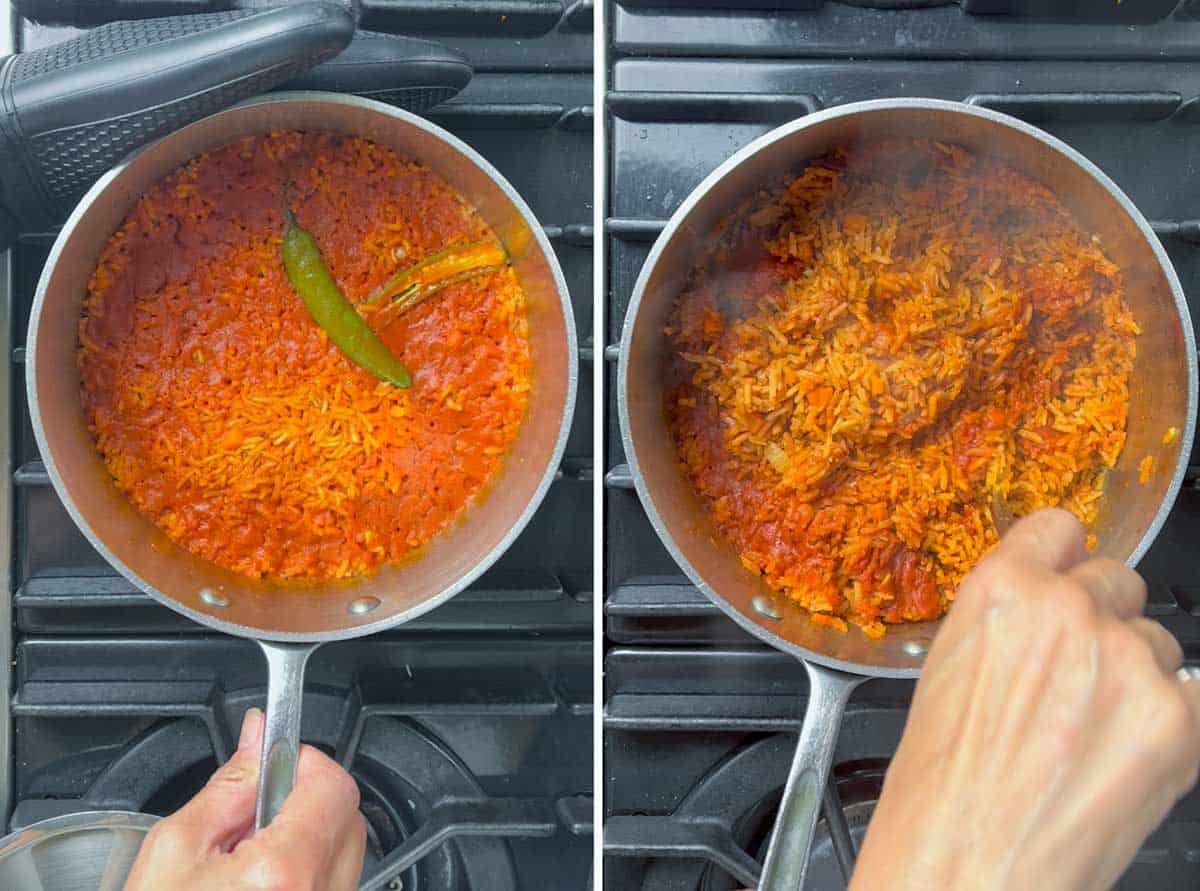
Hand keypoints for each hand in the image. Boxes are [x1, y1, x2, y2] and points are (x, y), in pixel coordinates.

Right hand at [124, 708, 365, 890]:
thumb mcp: (174, 851)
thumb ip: (228, 787)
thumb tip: (258, 737)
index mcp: (282, 873)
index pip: (332, 785)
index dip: (302, 763)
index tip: (273, 763)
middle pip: (346, 815)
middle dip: (304, 799)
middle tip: (250, 816)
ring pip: (344, 849)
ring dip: (307, 836)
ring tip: (247, 859)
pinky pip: (333, 882)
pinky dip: (306, 869)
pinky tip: (260, 884)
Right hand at [850, 508, 1199, 890]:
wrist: (968, 864)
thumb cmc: (942, 783)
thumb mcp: (948, 671)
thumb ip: (1007, 622)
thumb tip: (1048, 607)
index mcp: (1002, 590)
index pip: (1059, 528)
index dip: (1060, 558)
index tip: (1064, 576)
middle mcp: (1069, 610)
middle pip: (1117, 579)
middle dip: (1100, 621)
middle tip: (1074, 679)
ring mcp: (1129, 662)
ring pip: (1156, 641)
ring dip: (1134, 675)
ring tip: (1090, 733)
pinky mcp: (1177, 719)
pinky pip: (1190, 694)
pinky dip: (1166, 723)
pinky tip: (1120, 756)